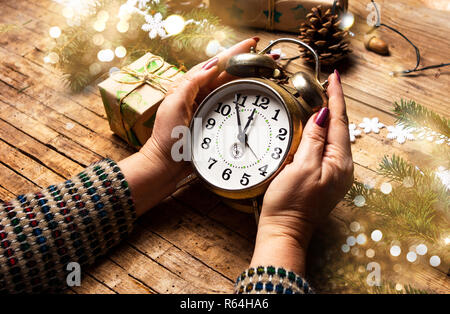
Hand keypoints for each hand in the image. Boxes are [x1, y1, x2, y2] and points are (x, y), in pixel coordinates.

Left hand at [120, 38, 278, 216]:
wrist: (167, 163)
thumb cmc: (167, 136)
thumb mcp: (175, 105)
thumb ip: (191, 83)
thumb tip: (211, 65)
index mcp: (190, 86)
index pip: (215, 64)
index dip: (234, 52)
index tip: (252, 44)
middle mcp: (200, 94)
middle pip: (227, 73)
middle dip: (247, 62)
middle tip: (269, 55)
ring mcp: (208, 107)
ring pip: (231, 86)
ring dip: (248, 75)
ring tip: (266, 67)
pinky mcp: (214, 120)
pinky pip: (232, 103)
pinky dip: (244, 94)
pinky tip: (254, 90)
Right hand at [250, 71, 353, 274]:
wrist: (284, 230)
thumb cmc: (291, 203)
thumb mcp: (302, 167)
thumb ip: (315, 140)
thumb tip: (323, 114)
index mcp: (340, 163)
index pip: (339, 122)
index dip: (336, 98)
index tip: (334, 77)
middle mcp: (342, 167)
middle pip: (339, 128)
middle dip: (334, 104)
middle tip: (327, 83)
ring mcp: (333, 173)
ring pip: (332, 137)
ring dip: (327, 117)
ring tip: (322, 97)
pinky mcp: (323, 177)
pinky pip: (325, 147)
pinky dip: (321, 132)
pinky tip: (315, 125)